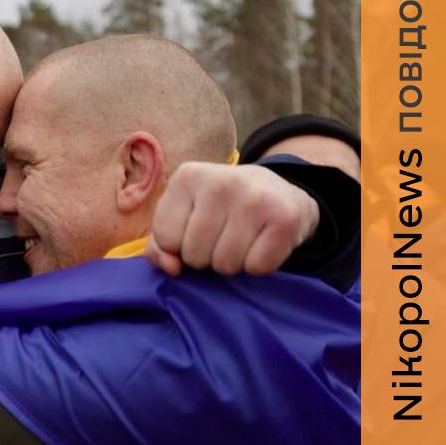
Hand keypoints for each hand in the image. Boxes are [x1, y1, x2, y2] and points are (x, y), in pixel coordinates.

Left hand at [144, 162, 319, 276]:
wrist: (279, 192)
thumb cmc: (220, 209)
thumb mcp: (183, 216)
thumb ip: (161, 245)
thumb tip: (171, 268)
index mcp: (187, 176)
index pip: (166, 238)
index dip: (178, 247)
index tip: (195, 230)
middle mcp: (220, 182)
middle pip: (194, 255)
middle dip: (206, 257)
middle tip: (222, 236)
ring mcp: (254, 198)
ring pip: (225, 264)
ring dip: (232, 263)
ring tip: (241, 240)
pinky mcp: (284, 218)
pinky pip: (256, 267)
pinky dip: (258, 265)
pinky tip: (262, 243)